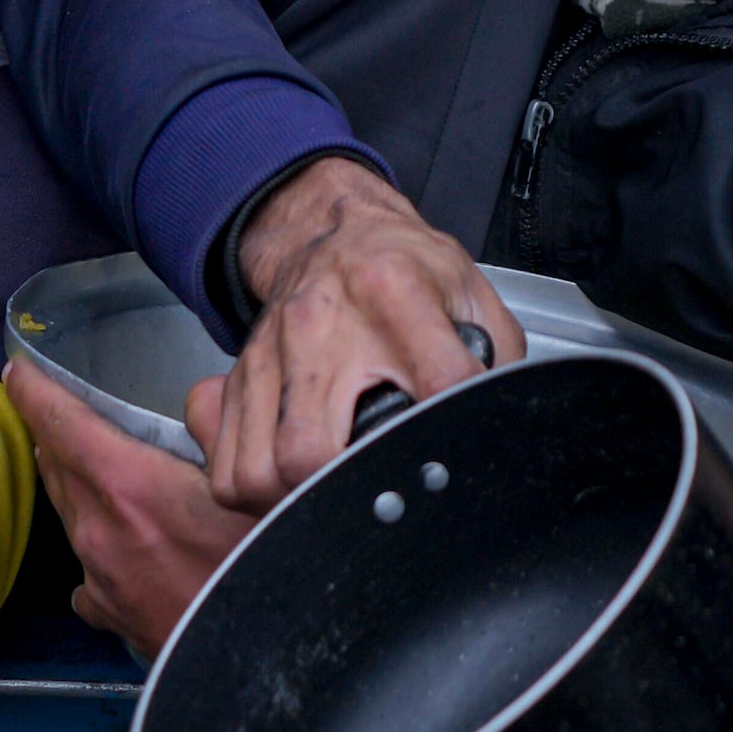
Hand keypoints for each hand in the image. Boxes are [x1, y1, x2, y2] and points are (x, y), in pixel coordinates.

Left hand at [8, 360, 244, 656]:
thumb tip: (199, 398)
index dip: (34, 392)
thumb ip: (217, 423)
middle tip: (51, 409)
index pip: (60, 424)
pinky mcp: (114, 615)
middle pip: (58, 468)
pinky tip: (109, 547)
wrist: (272, 660)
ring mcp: (102, 579)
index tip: (16, 372)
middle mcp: (102, 532)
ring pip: (69, 516)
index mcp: (131, 487)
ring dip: (72, 485)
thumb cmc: (273, 565)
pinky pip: (86, 572)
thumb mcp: (255, 476)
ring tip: (78, 464)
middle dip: (53, 434)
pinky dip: (92, 548)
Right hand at [196, 156, 519, 511]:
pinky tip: (294, 483)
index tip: (462, 450)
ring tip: (335, 492)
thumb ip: (497, 355)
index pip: (437, 382)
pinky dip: (258, 494)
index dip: (458, 430)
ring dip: (298, 501)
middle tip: (383, 491)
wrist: (329, 229)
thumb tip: (504, 421)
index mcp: (394, 290)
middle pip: (312, 449)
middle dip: (351, 490)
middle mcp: (321, 322)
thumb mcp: (468, 289)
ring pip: (261, 470)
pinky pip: (228, 467)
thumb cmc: (401, 265)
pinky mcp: (238, 378)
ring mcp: (270, 353)